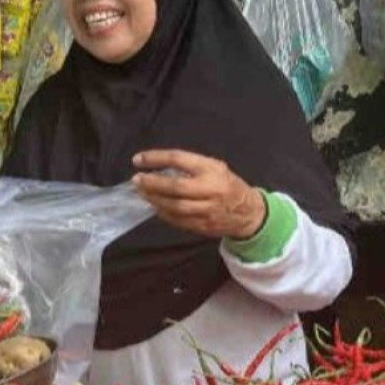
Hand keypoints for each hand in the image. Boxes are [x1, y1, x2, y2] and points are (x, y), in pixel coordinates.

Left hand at [131, 149, 265, 238]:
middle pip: (174, 187)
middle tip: (137, 180)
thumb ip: (191, 166)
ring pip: (174, 206)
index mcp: (211, 170)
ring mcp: (206, 210)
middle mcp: (209, 190)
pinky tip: (155, 206)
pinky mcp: (202, 226)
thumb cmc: (228, 185)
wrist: (248, 213)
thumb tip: (160, 167)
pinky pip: (177, 220)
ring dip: (154, 199)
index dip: (156, 158)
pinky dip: (163, 213)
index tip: (138, 159)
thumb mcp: (215, 167)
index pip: (178, 159)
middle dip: (151, 183)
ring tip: (142, 193)